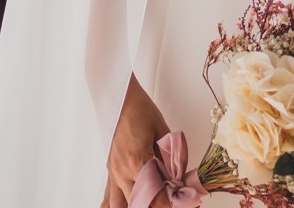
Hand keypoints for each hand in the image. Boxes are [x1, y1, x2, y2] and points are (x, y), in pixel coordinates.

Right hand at [105, 75, 170, 207]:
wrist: (119, 96)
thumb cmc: (139, 109)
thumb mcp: (162, 131)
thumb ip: (172, 158)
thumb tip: (180, 178)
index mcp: (136, 162)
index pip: (155, 196)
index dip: (171, 204)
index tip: (185, 203)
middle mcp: (121, 172)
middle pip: (139, 205)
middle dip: (157, 207)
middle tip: (172, 203)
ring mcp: (113, 173)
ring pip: (117, 206)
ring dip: (134, 207)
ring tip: (149, 205)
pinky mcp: (110, 170)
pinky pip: (107, 198)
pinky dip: (115, 206)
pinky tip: (123, 207)